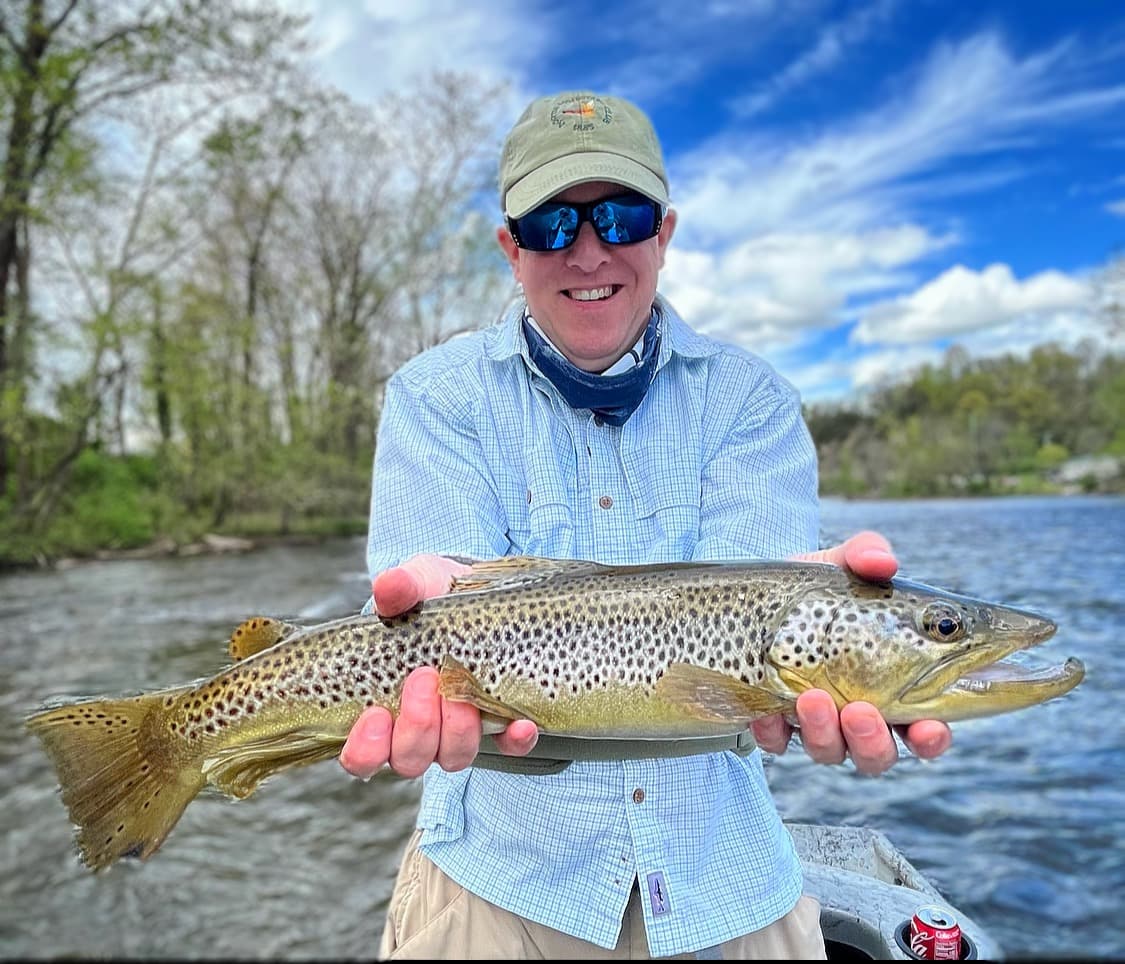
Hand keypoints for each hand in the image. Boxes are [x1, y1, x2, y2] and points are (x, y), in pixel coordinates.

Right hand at [338, 554, 537, 778]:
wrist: (477, 591)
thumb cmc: (433, 595)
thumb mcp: (417, 583)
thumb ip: (400, 588)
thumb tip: (388, 584)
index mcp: (382, 708)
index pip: (363, 754)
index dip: (366, 747)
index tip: (375, 714)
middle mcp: (419, 728)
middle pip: (410, 758)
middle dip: (417, 727)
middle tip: (424, 679)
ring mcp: (459, 729)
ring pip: (454, 756)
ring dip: (458, 731)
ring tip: (462, 692)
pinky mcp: (500, 722)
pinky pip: (509, 747)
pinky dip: (515, 740)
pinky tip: (521, 723)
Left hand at [751, 530, 952, 773]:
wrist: (758, 592)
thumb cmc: (819, 586)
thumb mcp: (842, 563)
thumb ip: (866, 555)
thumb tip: (884, 560)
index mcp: (896, 685)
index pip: (926, 727)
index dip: (932, 736)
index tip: (930, 728)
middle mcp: (861, 714)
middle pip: (879, 753)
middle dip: (873, 742)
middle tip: (861, 712)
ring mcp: (816, 722)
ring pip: (830, 752)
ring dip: (824, 731)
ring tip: (812, 697)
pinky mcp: (773, 722)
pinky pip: (775, 741)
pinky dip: (773, 730)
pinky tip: (768, 712)